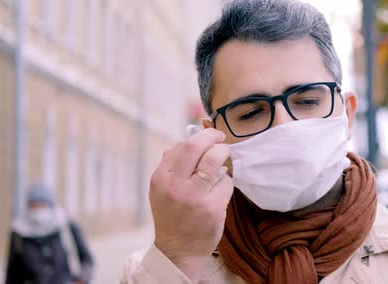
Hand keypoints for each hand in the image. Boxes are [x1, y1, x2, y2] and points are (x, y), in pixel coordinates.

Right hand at [149, 128, 232, 280]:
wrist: (178, 251)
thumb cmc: (173, 215)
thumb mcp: (162, 189)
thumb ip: (173, 165)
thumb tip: (189, 137)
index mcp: (160, 178)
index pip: (181, 145)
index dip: (200, 136)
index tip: (210, 136)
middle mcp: (174, 185)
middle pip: (197, 147)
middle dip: (213, 137)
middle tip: (222, 139)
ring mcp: (194, 196)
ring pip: (214, 160)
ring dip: (224, 153)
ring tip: (226, 156)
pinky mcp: (212, 208)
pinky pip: (226, 183)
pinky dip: (226, 182)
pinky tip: (221, 189)